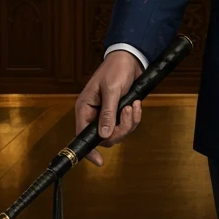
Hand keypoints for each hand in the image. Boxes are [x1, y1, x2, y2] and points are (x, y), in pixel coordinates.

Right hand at [73, 50, 144, 166]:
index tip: (99, 161)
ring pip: (118, 132)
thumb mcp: (112, 90)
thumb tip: (103, 135)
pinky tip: (136, 104)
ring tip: (132, 105)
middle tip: (127, 112)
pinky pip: (127, 124)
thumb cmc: (116, 69)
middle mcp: (94, 114)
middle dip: (120, 129)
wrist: (131, 58)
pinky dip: (135, 117)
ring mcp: (107, 114)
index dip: (89, 150)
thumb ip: (108, 113)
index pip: (82, 135)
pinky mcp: (119, 112)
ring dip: (129, 122)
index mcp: (85, 108)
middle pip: (105, 137)